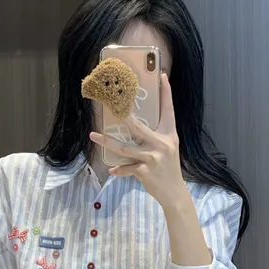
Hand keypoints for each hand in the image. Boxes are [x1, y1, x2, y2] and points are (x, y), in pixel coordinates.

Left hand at [89, 73, 187, 208]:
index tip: (161, 77)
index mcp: (169, 135)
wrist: (174, 192)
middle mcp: (162, 144)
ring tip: (93, 136)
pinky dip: (118, 169)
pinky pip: (126, 167)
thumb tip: (135, 124)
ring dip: (107, 142)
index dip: (166, 93)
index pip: (168, 110)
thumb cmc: (168, 167)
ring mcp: (152, 158)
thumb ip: (156, 136)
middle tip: (110, 105)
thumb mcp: (168, 148)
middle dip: (122, 116)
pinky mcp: (144, 172)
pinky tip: (111, 169)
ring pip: (124, 147)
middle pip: (137, 127)